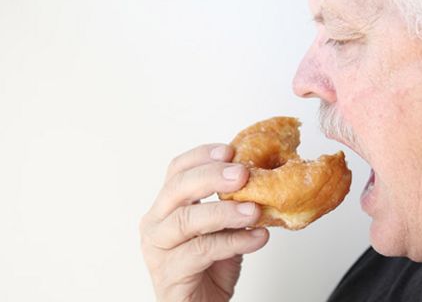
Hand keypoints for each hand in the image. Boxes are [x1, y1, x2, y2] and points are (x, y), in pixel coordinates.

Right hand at [139, 143, 268, 301]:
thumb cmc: (211, 267)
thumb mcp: (224, 227)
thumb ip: (233, 204)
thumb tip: (263, 178)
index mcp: (167, 206)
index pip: (177, 170)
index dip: (202, 156)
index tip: (230, 149)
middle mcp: (156, 223)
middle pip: (177, 188)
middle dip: (212, 176)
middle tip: (243, 174)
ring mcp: (158, 248)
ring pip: (187, 220)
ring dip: (225, 212)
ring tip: (255, 211)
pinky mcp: (169, 273)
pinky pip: (202, 251)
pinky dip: (234, 242)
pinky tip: (257, 238)